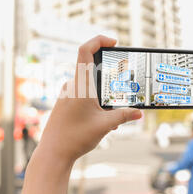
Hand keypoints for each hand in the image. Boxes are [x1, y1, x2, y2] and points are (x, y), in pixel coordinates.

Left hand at [14, 35, 142, 193]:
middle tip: (122, 84)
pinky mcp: (64, 102)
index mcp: (80, 85)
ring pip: (88, 84)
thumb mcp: (105, 125)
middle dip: (108, 76)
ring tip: (111, 114)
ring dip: (102, 92)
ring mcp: (66, 94)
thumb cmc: (75, 138)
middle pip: (91, 68)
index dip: (99, 40)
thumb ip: (124, 116)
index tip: (113, 42)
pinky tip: (100, 118)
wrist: (53, 153)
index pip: (85, 50)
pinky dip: (94, 100)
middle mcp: (71, 85)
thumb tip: (140, 113)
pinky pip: (81, 94)